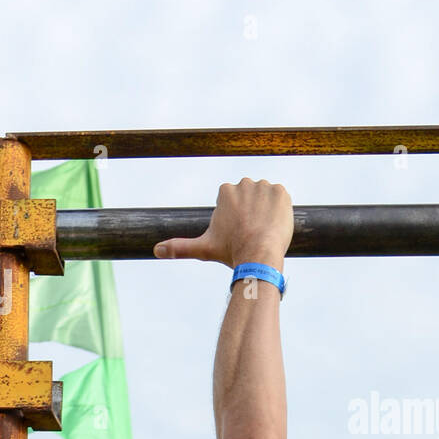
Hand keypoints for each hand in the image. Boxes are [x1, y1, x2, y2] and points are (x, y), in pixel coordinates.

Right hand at [153, 177, 292, 267]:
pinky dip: (281, 211)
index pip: (237, 203)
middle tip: (253, 234)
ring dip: (267, 212)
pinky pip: (282, 200)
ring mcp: (264, 186)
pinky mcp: (281, 192)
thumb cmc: (231, 252)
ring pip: (267, 200)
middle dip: (254, 214)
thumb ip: (180, 247)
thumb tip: (156, 250)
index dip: (240, 220)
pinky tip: (275, 225)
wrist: (259, 255)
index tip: (240, 232)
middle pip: (252, 199)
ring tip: (264, 231)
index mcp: (225, 191)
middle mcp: (243, 183)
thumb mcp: (204, 248)